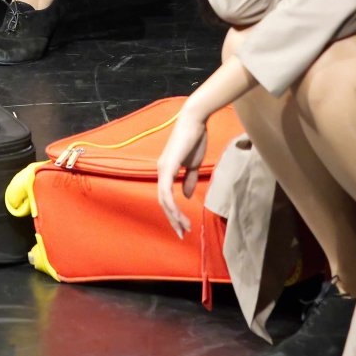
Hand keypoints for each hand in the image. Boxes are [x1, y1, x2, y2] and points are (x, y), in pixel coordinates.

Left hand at [154, 111, 210, 239]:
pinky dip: (172, 204)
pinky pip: (166, 190)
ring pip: (163, 199)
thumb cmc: (194, 140)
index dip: (174, 213)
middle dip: (173, 220)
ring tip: (184, 227)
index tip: (184, 226)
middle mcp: (161, 171)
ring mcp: (162, 169)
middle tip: (182, 234)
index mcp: (166, 171)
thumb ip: (188, 180)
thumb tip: (185, 196)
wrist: (195, 122)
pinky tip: (178, 214)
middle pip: (163, 202)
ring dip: (173, 215)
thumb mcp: (193, 164)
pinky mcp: (167, 166)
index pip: (167, 198)